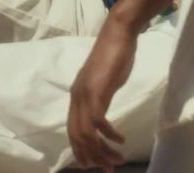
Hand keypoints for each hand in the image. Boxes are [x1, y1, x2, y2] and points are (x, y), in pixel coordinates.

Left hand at [68, 17, 136, 170]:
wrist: (118, 34)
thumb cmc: (114, 57)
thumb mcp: (104, 84)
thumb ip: (100, 100)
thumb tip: (102, 118)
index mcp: (77, 97)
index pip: (73, 131)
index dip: (81, 151)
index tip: (94, 165)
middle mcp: (76, 98)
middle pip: (78, 137)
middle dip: (93, 157)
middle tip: (109, 169)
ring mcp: (85, 94)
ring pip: (87, 133)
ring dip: (102, 150)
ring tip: (117, 160)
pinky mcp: (96, 91)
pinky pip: (98, 121)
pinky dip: (109, 134)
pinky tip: (120, 140)